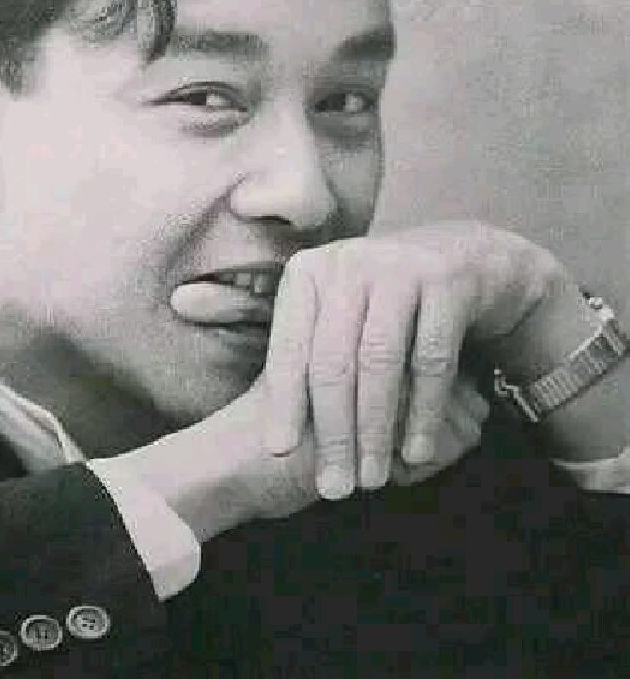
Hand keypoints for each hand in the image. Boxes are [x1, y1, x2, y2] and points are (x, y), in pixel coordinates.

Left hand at [262, 221, 563, 498]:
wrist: (463, 255)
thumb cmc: (383, 300)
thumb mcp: (339, 313)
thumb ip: (312, 358)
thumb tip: (278, 436)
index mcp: (309, 272)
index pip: (291, 345)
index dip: (284, 400)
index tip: (278, 451)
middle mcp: (348, 263)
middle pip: (334, 360)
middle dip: (333, 430)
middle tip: (335, 485)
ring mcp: (398, 268)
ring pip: (380, 363)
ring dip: (375, 429)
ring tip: (372, 478)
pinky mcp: (446, 282)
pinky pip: (432, 359)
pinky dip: (423, 412)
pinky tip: (416, 451)